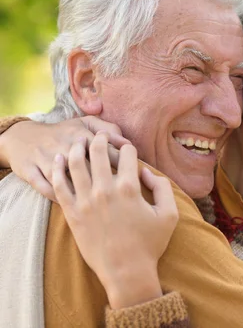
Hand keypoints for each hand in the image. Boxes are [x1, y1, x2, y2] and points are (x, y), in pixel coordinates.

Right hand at [0, 116, 129, 200]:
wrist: (23, 137)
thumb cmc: (65, 132)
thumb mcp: (87, 123)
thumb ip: (110, 129)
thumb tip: (127, 143)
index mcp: (82, 133)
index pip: (108, 149)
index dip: (123, 164)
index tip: (133, 174)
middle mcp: (64, 145)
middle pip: (90, 164)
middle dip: (108, 178)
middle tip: (121, 190)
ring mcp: (45, 159)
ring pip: (66, 177)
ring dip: (82, 190)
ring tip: (99, 199)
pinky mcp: (30, 171)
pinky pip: (46, 188)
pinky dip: (58, 197)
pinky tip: (74, 204)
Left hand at [51, 133, 177, 308]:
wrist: (126, 271)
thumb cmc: (150, 244)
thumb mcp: (169, 214)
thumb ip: (162, 187)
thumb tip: (146, 172)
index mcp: (130, 188)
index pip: (127, 154)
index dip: (129, 149)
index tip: (128, 151)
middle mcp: (106, 190)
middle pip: (99, 152)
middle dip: (101, 140)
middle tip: (101, 137)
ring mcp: (86, 201)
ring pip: (77, 163)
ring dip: (78, 148)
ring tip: (80, 142)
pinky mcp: (72, 212)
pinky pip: (59, 185)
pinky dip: (58, 169)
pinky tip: (59, 159)